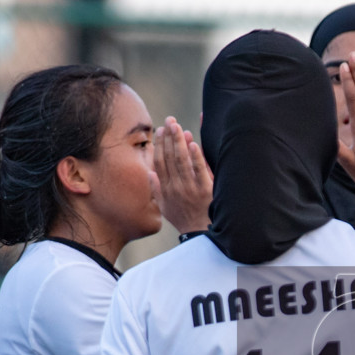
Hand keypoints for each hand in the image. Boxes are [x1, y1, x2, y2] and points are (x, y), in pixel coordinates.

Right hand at [151, 116, 212, 233]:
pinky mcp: (205, 191)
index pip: (159, 162)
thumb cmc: (183, 219)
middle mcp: (176, 187)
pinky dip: (195, 157)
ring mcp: (190, 189)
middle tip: (170, 120)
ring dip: (180, 143)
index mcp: (166, 189)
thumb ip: (157, 189)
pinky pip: (199, 171)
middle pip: (170, 158)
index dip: (159, 145)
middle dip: (169, 137)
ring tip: (179, 127)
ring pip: (182, 161)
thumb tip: (150, 173)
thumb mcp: (165, 207)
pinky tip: (193, 143)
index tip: (160, 130)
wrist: (200, 234)